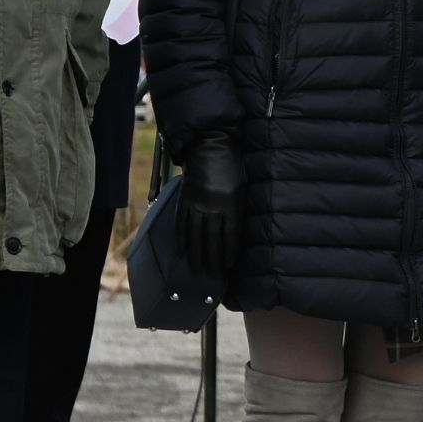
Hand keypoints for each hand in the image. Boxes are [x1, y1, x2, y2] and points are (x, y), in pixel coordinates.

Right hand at [179, 131, 246, 279]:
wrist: (210, 145)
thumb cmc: (232, 166)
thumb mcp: (242, 186)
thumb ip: (238, 209)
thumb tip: (236, 235)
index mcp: (230, 201)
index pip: (230, 234)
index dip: (229, 252)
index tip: (229, 267)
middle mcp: (212, 205)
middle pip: (212, 239)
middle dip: (213, 260)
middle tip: (213, 276)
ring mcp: (196, 203)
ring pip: (194, 235)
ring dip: (196, 255)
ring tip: (197, 271)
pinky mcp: (184, 199)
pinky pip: (181, 223)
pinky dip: (181, 239)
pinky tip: (181, 252)